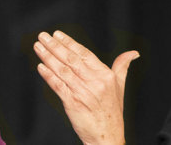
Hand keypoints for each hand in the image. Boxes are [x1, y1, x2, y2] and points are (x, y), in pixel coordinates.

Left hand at [33, 30, 138, 144]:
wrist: (107, 137)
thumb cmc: (111, 113)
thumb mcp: (120, 87)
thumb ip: (122, 67)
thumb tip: (132, 53)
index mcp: (105, 76)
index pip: (84, 54)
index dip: (69, 43)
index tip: (57, 35)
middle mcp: (95, 82)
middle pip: (71, 59)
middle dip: (55, 46)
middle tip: (43, 36)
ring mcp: (83, 92)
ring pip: (63, 70)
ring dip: (48, 57)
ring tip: (38, 47)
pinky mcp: (73, 103)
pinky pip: (58, 86)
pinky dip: (48, 75)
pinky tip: (40, 67)